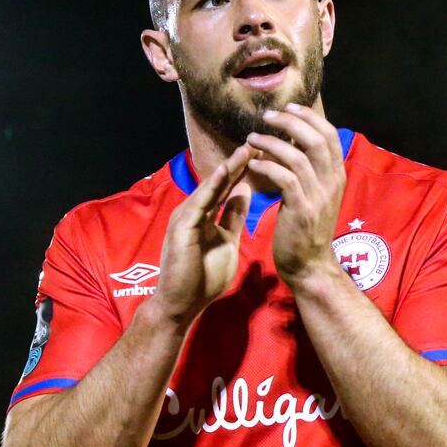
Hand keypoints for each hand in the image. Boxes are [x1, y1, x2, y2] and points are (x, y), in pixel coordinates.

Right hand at [151, 144, 252, 325]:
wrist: (182, 305)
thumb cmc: (203, 278)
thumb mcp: (227, 241)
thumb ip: (234, 217)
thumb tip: (246, 192)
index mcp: (205, 214)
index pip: (227, 187)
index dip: (244, 171)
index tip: (264, 154)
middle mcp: (194, 210)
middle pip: (218, 182)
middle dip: (238, 162)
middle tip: (257, 141)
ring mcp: (185, 217)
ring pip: (209, 187)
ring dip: (227, 168)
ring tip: (245, 149)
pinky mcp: (181, 227)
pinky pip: (199, 203)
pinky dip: (212, 186)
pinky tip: (225, 172)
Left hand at [245, 103, 345, 287]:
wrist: (310, 265)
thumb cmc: (307, 230)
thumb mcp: (317, 196)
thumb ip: (311, 170)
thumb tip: (296, 142)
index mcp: (337, 176)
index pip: (330, 135)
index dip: (309, 117)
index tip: (288, 107)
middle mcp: (332, 182)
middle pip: (316, 139)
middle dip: (290, 122)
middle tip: (267, 116)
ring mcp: (318, 196)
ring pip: (298, 156)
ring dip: (272, 142)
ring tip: (252, 137)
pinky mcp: (302, 210)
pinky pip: (285, 179)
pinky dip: (268, 166)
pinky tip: (253, 163)